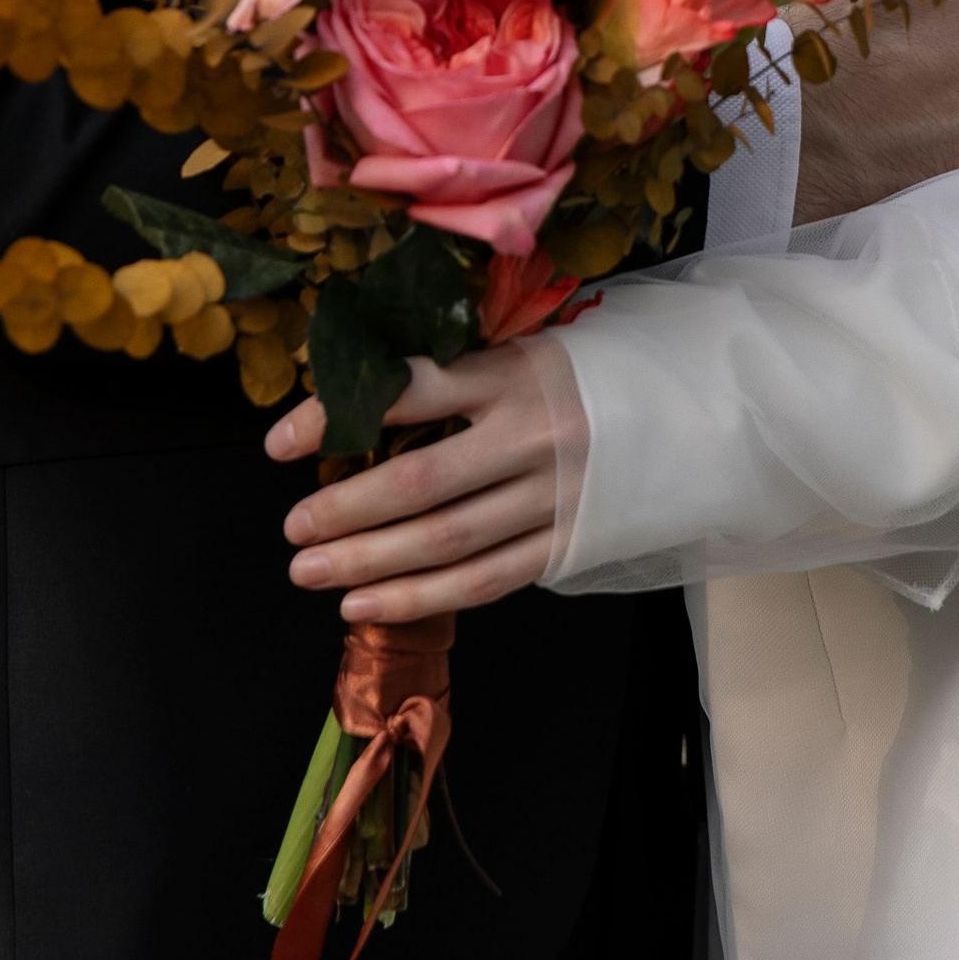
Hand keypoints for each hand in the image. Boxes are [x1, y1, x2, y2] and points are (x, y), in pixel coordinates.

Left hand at [268, 347, 559, 622]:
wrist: (680, 416)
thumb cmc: (576, 380)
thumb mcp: (516, 352)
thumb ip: (448, 378)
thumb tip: (348, 410)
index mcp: (510, 373)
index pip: (407, 391)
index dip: (335, 418)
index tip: (278, 445)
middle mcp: (531, 435)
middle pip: (421, 480)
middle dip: (346, 510)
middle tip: (294, 529)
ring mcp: (553, 496)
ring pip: (446, 541)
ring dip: (370, 563)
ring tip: (312, 572)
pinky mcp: (567, 544)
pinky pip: (483, 581)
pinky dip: (418, 600)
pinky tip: (364, 607)